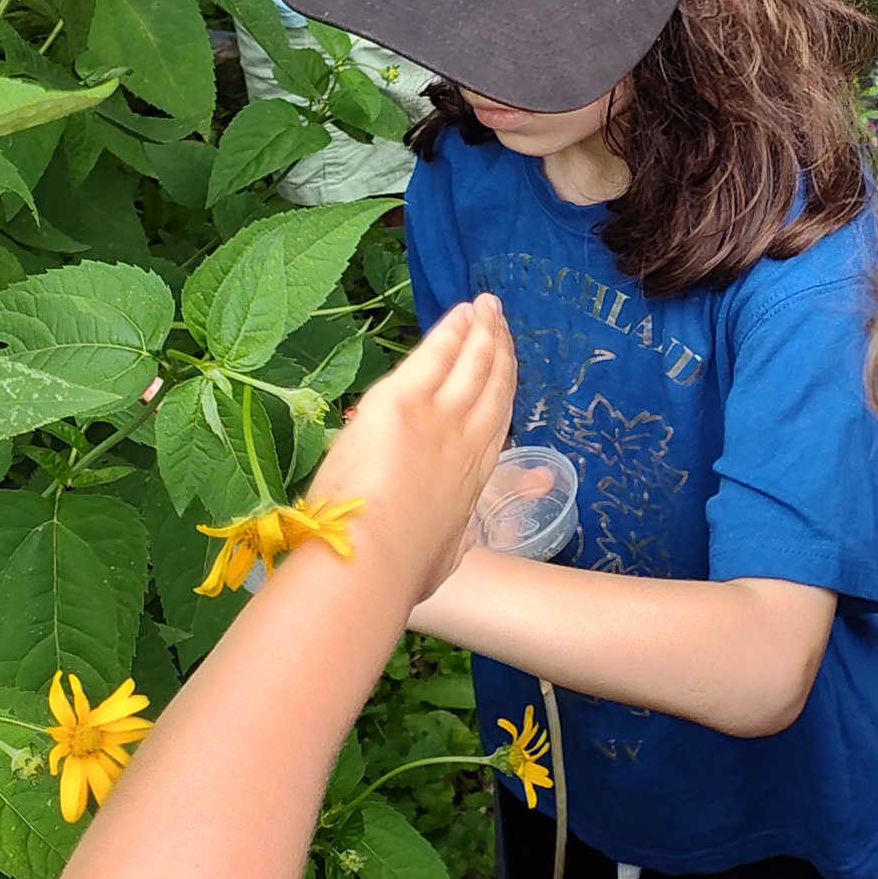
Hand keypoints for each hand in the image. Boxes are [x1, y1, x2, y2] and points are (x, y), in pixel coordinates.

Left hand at [308, 296, 518, 613]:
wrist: (372, 559)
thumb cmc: (402, 570)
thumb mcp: (443, 559)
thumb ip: (452, 543)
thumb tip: (457, 545)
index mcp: (474, 478)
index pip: (495, 422)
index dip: (502, 390)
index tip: (505, 370)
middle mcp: (467, 439)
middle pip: (490, 384)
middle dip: (498, 349)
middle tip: (501, 321)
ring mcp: (438, 416)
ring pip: (469, 363)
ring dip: (480, 332)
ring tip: (486, 308)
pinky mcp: (402, 400)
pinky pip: (434, 355)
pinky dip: (450, 331)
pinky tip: (461, 314)